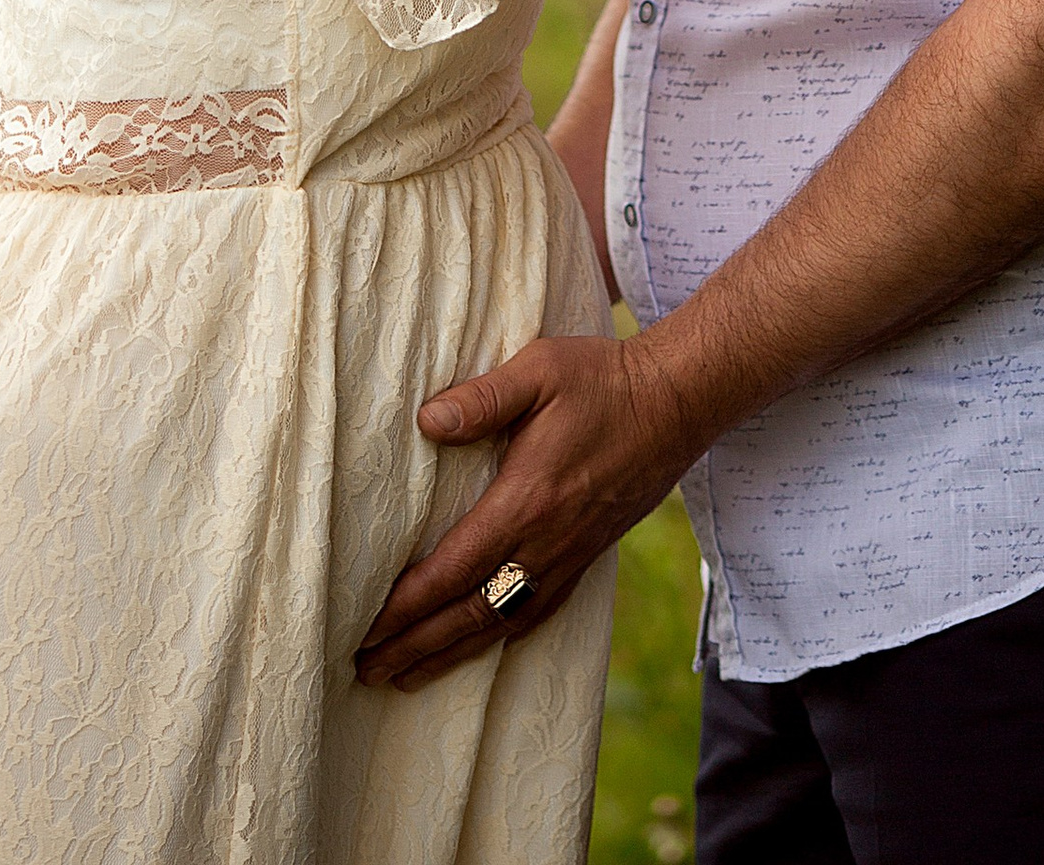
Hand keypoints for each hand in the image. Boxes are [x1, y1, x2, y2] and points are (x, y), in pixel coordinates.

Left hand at [353, 331, 697, 690]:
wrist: (676, 401)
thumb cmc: (601, 378)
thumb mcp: (538, 369)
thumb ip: (482, 397)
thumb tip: (427, 421)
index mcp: (525, 501)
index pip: (453, 569)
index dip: (408, 605)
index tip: (368, 626)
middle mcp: (545, 542)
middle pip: (470, 612)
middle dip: (415, 644)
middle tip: (367, 669)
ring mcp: (569, 555)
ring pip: (502, 622)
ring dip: (451, 652)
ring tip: (407, 675)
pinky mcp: (588, 556)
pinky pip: (538, 612)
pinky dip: (501, 637)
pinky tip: (482, 645)